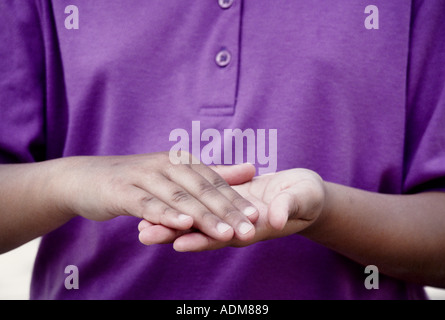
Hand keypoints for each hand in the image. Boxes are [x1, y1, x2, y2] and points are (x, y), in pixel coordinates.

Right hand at [55, 152, 258, 241]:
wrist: (87, 178)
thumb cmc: (137, 180)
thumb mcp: (176, 174)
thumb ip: (213, 173)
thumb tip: (251, 169)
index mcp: (181, 161)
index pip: (213, 182)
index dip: (235, 199)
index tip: (256, 216)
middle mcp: (166, 165)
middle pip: (201, 190)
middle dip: (227, 211)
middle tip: (249, 230)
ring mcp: (144, 177)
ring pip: (179, 198)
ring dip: (203, 216)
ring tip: (225, 232)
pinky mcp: (124, 191)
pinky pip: (148, 204)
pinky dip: (166, 214)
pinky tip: (183, 224)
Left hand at [138, 168, 326, 250]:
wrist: (303, 192)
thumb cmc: (307, 197)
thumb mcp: (302, 199)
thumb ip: (289, 206)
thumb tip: (277, 218)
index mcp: (254, 226)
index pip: (225, 235)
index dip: (203, 238)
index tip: (178, 242)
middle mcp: (235, 225)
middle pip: (202, 232)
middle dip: (174, 233)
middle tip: (144, 234)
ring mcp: (227, 214)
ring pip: (196, 221)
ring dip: (169, 223)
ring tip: (140, 227)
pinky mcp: (223, 201)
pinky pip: (199, 206)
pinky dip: (180, 207)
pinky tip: (157, 207)